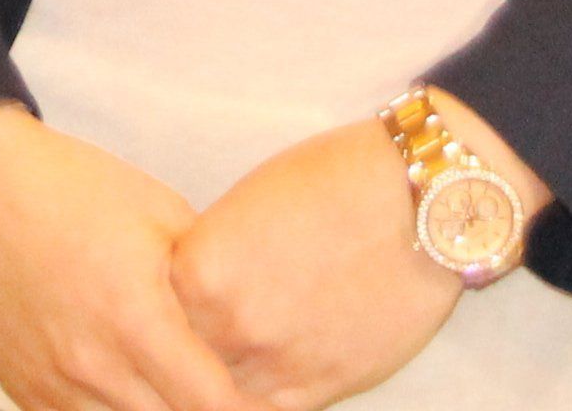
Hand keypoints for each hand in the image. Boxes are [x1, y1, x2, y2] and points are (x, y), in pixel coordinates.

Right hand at [0, 104, 259, 410]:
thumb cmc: (76, 189)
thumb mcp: (162, 216)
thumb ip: (208, 282)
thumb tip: (255, 321)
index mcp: (135, 317)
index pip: (215, 406)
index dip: (252, 409)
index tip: (270, 397)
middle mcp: (92, 364)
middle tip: (229, 391)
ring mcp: (54, 385)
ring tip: (181, 388)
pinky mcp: (25, 392)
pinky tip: (135, 391)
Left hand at [167, 121, 454, 410]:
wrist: (419, 202)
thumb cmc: (333, 183)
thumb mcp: (246, 209)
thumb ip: (210, 263)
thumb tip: (190, 298)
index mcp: (198, 270)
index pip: (151, 315)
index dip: (157, 317)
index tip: (158, 318)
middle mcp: (228, 322)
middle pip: (180, 362)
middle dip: (182, 356)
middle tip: (187, 349)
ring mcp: (274, 361)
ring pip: (220, 396)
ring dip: (216, 384)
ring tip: (226, 365)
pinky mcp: (321, 386)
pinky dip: (256, 403)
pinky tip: (257, 384)